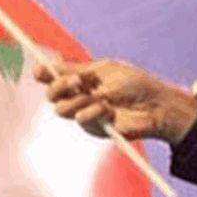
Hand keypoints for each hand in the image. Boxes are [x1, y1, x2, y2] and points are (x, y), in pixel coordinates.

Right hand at [33, 58, 196, 143]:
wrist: (156, 105)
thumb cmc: (136, 84)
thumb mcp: (106, 70)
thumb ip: (78, 70)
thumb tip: (51, 67)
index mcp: (81, 79)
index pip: (53, 77)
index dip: (43, 74)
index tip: (40, 71)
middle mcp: (80, 96)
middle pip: (52, 94)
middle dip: (59, 86)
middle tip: (76, 82)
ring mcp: (86, 113)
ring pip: (61, 109)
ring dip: (77, 100)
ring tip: (98, 97)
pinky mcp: (95, 129)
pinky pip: (81, 119)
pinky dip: (92, 111)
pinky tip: (106, 109)